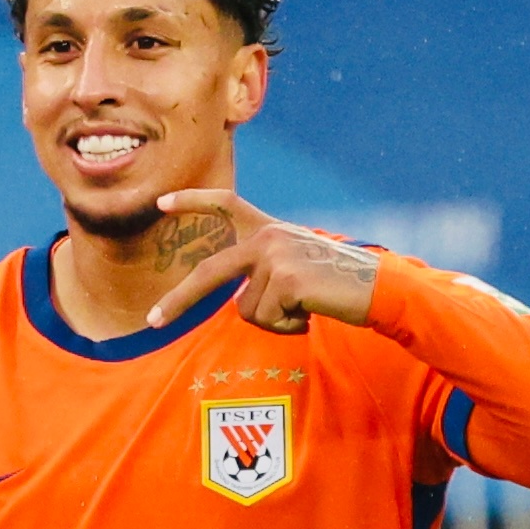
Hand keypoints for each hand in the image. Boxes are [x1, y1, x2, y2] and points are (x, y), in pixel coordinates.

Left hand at [145, 191, 379, 333]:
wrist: (376, 288)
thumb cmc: (339, 286)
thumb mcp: (297, 269)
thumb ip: (265, 273)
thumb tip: (238, 302)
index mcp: (270, 230)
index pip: (226, 205)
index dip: (192, 202)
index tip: (160, 204)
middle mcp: (268, 237)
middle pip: (210, 272)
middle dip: (178, 300)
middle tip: (152, 321)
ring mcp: (275, 256)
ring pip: (245, 309)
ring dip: (273, 320)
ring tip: (304, 308)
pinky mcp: (285, 278)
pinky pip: (266, 318)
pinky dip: (287, 326)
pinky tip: (310, 312)